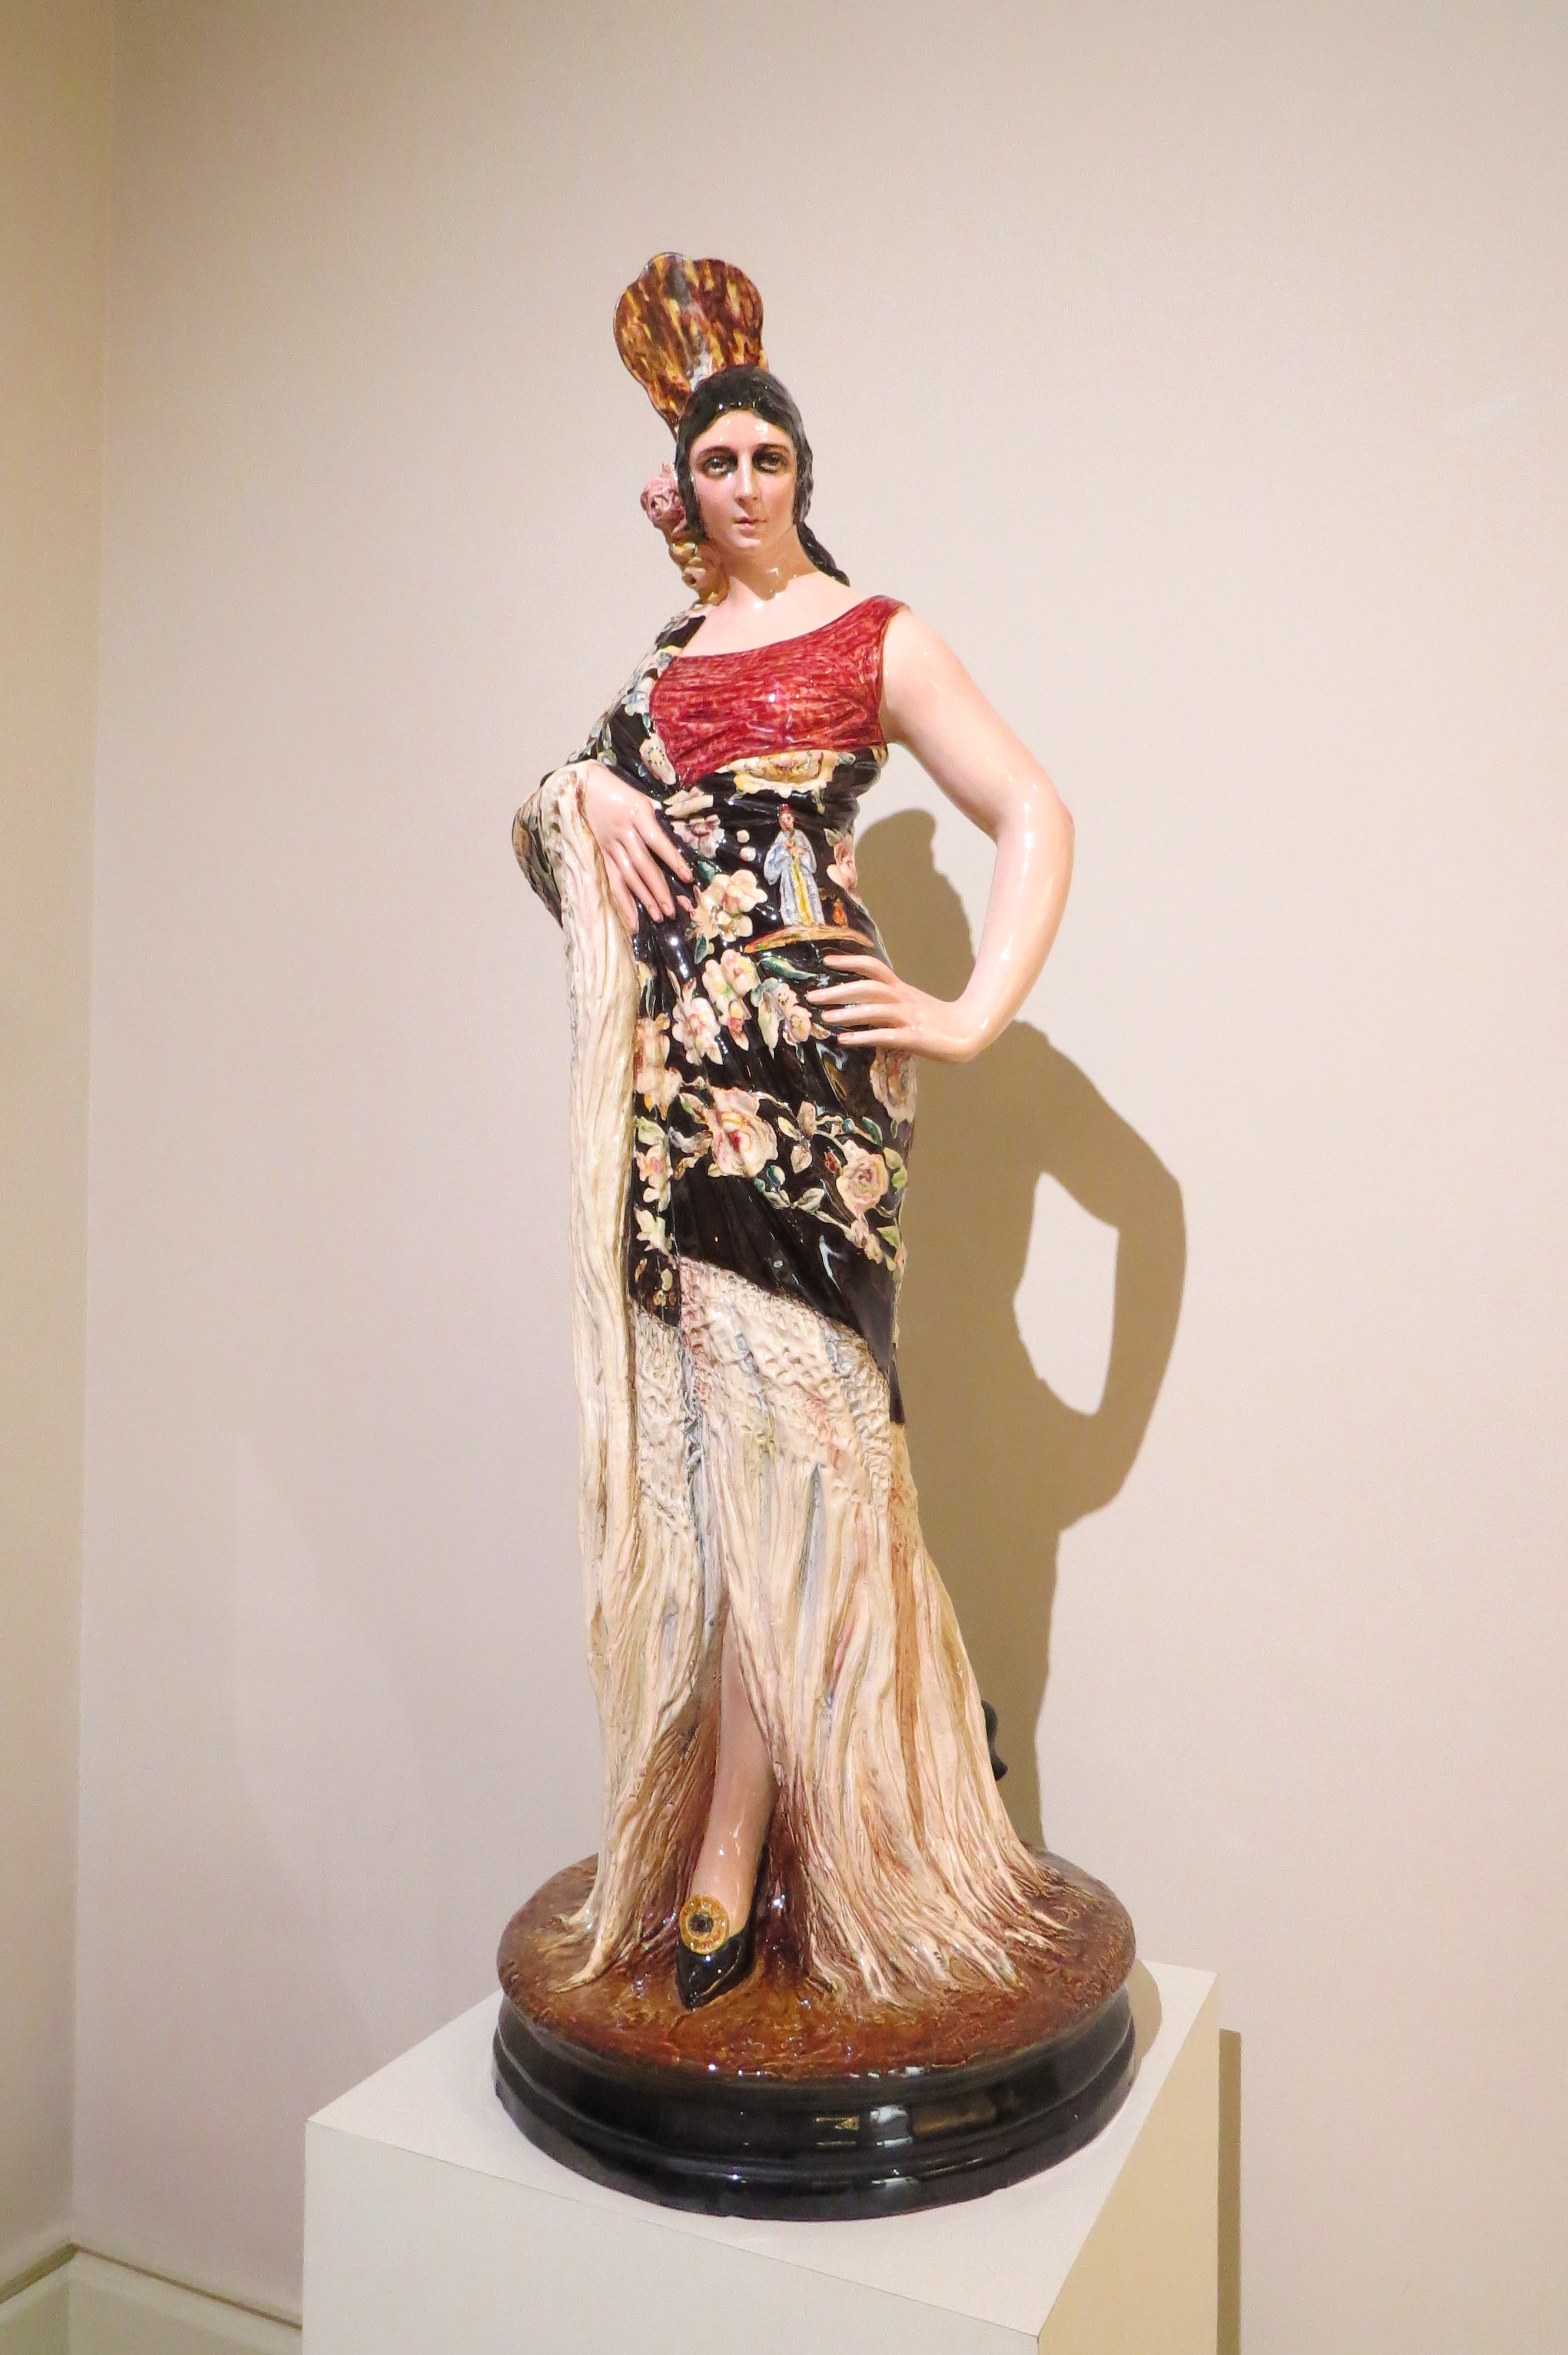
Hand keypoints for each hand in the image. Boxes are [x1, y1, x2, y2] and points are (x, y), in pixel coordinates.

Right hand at [579, 764, 691, 934]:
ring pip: (627, 876)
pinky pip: (613, 879)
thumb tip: (676, 845)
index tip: (688, 877)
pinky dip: (622, 901)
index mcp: (638, 814)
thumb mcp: (642, 799)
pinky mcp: (602, 852)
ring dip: (643, 899)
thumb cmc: (619, 791)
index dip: (673, 859)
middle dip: (658, 890)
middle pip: (642, 865)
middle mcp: (624, 831)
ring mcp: (610, 844)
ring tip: (657, 917)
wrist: (583, 785)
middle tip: (671, 911)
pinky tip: (631, 920)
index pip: (657, 841)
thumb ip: (656, 821)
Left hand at [807, 954, 984, 1061]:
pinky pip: (886, 1036)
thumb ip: (887, 1003)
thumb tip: (858, 1005)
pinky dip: (864, 1037)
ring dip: (848, 1014)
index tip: (826, 961)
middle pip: (868, 988)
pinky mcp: (915, 1038)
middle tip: (812, 997)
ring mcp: (910, 1018)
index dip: (850, 961)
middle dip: (838, 991)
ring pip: (875, 1010)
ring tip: (825, 1018)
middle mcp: (904, 999)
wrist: (969, 1032)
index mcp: (901, 989)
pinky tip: (845, 1041)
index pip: (874, 968)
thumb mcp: (910, 1006)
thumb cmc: (936, 1021)